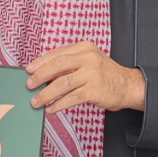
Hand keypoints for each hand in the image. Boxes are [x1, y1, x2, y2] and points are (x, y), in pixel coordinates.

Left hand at [28, 42, 145, 113]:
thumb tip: (44, 75)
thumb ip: (70, 64)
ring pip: (62, 83)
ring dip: (46, 94)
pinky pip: (71, 98)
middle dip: (40, 76)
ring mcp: (92, 74)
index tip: (29, 70)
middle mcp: (88, 58)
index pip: (57, 53)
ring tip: (36, 101)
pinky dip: (58, 104)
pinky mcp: (95, 90)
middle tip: (29, 85)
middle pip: (57, 66)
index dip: (41, 62)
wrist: (128, 86)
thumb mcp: (89, 61)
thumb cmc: (105, 74)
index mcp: (84, 48)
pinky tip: (51, 108)